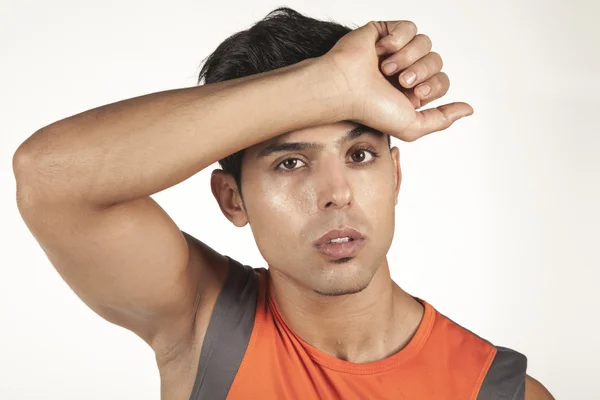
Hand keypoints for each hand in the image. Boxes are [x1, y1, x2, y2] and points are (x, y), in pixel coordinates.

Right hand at [321, 20, 472, 141]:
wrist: (345, 88)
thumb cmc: (371, 109)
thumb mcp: (412, 126)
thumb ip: (442, 120)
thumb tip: (468, 109)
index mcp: (412, 92)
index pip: (441, 81)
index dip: (433, 85)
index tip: (414, 92)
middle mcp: (405, 70)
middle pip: (436, 61)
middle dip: (421, 71)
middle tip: (400, 81)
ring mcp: (395, 51)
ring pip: (425, 43)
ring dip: (407, 56)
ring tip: (386, 67)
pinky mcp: (385, 32)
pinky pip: (409, 27)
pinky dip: (397, 39)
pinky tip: (381, 50)